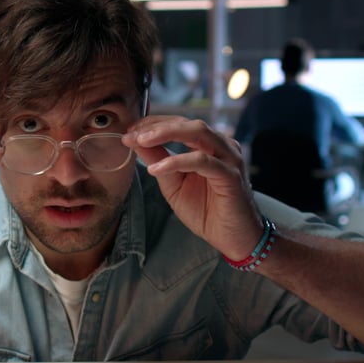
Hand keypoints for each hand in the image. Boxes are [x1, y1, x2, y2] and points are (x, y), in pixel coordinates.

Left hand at [123, 116, 262, 259]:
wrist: (234, 238)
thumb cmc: (208, 212)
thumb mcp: (173, 185)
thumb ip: (159, 161)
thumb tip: (136, 142)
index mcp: (208, 145)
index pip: (179, 124)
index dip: (152, 125)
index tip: (129, 132)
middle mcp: (221, 146)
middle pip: (187, 123)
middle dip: (156, 126)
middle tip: (132, 134)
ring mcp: (229, 158)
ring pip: (198, 133)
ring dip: (166, 134)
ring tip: (141, 142)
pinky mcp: (231, 175)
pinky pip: (203, 161)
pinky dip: (177, 161)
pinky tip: (157, 168)